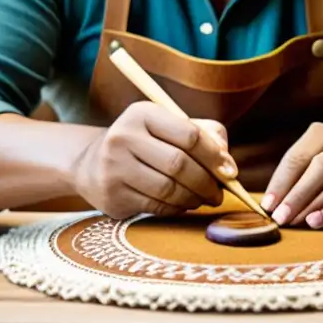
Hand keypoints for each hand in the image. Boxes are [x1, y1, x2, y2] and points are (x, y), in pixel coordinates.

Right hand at [76, 101, 237, 219]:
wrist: (93, 164)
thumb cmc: (145, 143)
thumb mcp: (170, 126)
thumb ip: (206, 135)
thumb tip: (228, 164)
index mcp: (142, 113)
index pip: (189, 134)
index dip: (215, 156)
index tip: (229, 171)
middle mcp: (123, 136)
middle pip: (179, 164)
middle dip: (207, 182)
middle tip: (219, 193)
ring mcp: (114, 167)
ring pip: (168, 189)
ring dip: (193, 198)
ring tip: (203, 199)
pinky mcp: (111, 196)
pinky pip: (155, 207)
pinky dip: (176, 209)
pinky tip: (182, 204)